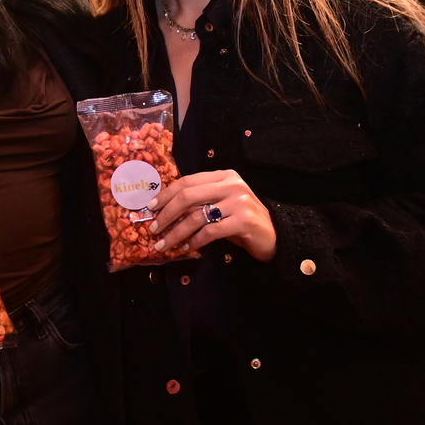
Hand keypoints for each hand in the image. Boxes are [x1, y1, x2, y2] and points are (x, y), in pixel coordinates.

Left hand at [149, 170, 276, 260]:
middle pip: (188, 196)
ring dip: (176, 232)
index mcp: (223, 176)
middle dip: (166, 214)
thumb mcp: (220, 204)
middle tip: (154, 229)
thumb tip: (163, 209)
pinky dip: (194, 241)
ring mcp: (239, 202)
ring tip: (164, 244)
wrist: (273, 235)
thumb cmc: (240, 220)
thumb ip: (199, 201)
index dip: (166, 194)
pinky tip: (187, 248)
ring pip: (196, 216)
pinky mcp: (243, 221)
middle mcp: (232, 184)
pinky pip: (210, 232)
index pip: (187, 181)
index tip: (151, 208)